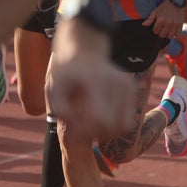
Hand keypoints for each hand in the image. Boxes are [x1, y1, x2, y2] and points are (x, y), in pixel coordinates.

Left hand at [47, 21, 133, 138]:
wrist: (84, 52)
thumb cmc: (65, 73)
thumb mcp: (53, 90)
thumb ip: (62, 112)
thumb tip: (79, 132)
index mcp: (96, 82)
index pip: (99, 119)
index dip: (86, 132)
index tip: (74, 129)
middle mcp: (117, 83)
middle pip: (114, 126)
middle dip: (97, 134)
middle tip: (82, 129)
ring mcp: (127, 86)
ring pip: (124, 126)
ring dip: (107, 132)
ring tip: (92, 125)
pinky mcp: (132, 89)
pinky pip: (128, 119)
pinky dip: (115, 124)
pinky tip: (101, 117)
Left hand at [143, 0, 185, 39]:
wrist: (175, 3)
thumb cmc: (163, 8)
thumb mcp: (155, 12)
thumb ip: (149, 19)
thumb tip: (143, 25)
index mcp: (161, 20)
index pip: (155, 31)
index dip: (155, 30)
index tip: (157, 27)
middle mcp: (168, 23)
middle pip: (162, 35)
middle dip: (160, 33)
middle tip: (162, 29)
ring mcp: (175, 24)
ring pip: (170, 36)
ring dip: (167, 35)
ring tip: (167, 31)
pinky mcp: (180, 25)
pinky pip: (178, 34)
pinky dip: (175, 34)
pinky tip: (173, 31)